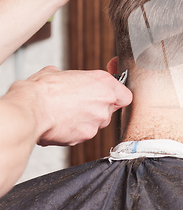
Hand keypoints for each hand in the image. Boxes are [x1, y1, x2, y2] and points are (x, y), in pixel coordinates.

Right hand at [3, 66, 132, 145]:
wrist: (30, 110)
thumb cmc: (42, 91)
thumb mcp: (57, 73)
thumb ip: (73, 78)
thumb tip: (66, 79)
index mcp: (103, 83)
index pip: (125, 95)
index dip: (116, 97)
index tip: (108, 97)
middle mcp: (105, 102)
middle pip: (110, 110)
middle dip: (97, 109)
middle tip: (79, 105)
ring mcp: (97, 121)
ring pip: (97, 123)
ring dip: (86, 121)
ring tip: (67, 114)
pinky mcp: (86, 136)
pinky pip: (84, 134)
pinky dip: (75, 131)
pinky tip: (62, 124)